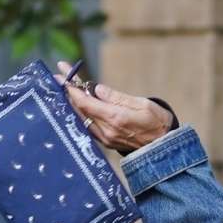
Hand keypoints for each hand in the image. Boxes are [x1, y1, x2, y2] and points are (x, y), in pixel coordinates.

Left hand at [54, 61, 174, 152]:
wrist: (164, 148)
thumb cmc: (158, 123)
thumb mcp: (143, 104)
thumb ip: (118, 97)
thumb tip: (97, 89)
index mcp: (115, 118)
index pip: (85, 102)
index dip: (71, 88)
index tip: (62, 75)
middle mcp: (106, 130)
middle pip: (79, 110)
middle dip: (68, 92)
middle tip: (58, 77)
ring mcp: (105, 138)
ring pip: (81, 118)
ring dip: (72, 103)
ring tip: (65, 88)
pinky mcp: (106, 142)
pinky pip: (88, 126)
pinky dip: (81, 113)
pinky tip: (78, 105)